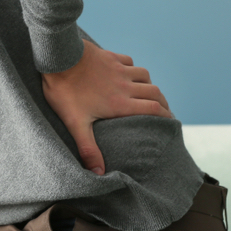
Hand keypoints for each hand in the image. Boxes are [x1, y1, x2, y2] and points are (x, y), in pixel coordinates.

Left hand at [41, 40, 171, 175]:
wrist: (59, 58)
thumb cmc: (65, 92)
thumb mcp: (75, 124)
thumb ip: (88, 148)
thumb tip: (98, 174)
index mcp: (120, 103)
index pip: (153, 110)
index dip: (166, 116)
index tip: (171, 122)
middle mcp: (125, 86)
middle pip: (154, 93)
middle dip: (162, 102)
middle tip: (164, 110)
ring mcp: (118, 69)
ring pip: (145, 75)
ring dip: (149, 84)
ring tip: (148, 93)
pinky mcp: (110, 57)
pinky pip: (129, 62)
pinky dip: (133, 69)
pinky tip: (127, 73)